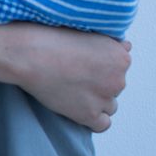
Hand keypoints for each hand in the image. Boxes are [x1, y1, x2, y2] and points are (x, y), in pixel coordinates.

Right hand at [4, 25, 132, 132]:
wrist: (29, 55)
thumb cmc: (53, 38)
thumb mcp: (88, 30)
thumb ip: (111, 42)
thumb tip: (125, 46)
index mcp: (121, 57)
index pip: (120, 67)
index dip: (102, 66)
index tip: (84, 64)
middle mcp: (118, 79)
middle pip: (115, 87)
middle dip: (99, 83)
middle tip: (74, 76)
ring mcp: (104, 99)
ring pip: (110, 106)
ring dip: (96, 101)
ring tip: (73, 91)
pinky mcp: (89, 115)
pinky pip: (102, 124)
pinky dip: (93, 119)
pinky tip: (79, 109)